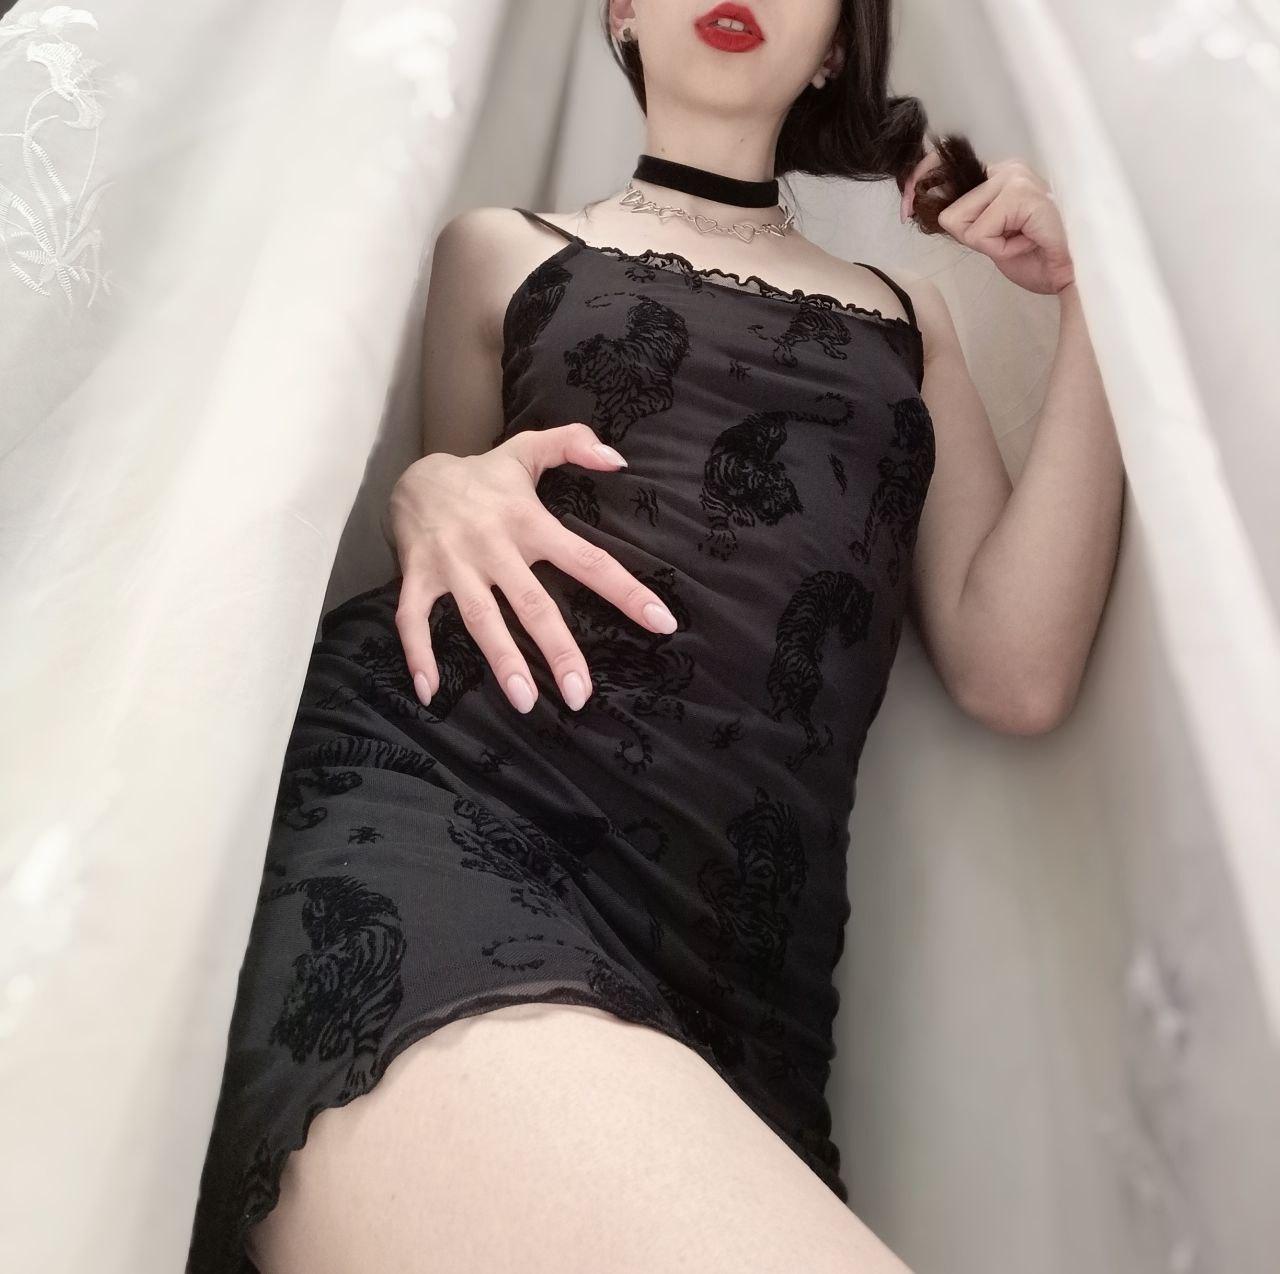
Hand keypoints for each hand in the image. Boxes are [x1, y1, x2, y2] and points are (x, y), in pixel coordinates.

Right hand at [386, 423, 678, 715]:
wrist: (410, 476)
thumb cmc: (482, 476)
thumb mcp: (528, 450)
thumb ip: (574, 444)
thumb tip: (618, 457)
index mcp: (528, 522)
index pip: (588, 559)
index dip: (626, 590)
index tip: (661, 623)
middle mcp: (494, 547)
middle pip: (532, 604)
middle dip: (558, 651)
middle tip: (580, 695)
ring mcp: (454, 565)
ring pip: (480, 619)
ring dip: (502, 661)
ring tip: (525, 702)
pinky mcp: (418, 578)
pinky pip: (413, 621)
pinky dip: (419, 655)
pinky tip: (429, 691)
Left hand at [902, 153, 1075, 295]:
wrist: (1070, 275)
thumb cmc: (1034, 256)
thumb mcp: (988, 235)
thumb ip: (964, 218)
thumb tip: (927, 209)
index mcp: (998, 173)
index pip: (943, 166)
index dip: (920, 184)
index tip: (905, 203)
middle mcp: (1007, 168)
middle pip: (949, 208)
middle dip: (970, 236)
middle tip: (1008, 242)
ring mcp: (1016, 178)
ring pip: (961, 220)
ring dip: (987, 243)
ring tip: (1018, 242)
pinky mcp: (1022, 197)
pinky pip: (980, 232)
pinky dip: (998, 249)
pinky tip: (1025, 244)